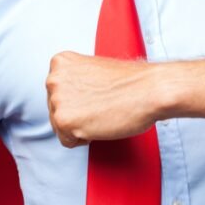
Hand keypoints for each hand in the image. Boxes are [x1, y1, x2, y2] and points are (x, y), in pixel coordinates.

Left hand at [45, 51, 159, 147]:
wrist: (150, 90)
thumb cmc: (132, 82)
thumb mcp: (95, 70)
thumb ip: (77, 80)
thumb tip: (72, 97)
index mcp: (60, 63)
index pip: (57, 92)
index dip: (78, 99)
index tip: (94, 97)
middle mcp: (54, 79)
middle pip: (55, 109)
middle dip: (77, 113)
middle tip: (101, 107)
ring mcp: (58, 100)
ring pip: (60, 127)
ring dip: (80, 126)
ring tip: (102, 113)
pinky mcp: (65, 121)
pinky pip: (67, 141)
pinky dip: (84, 139)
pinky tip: (100, 124)